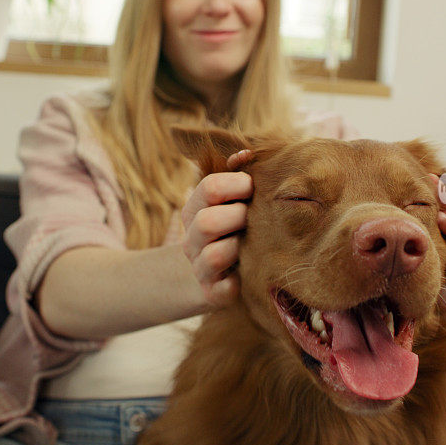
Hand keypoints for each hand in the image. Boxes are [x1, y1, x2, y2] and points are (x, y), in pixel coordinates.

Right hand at [181, 150, 253, 307]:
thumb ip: (236, 174)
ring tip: (252, 244)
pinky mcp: (212, 292)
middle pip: (207, 222)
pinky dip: (236, 282)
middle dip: (238, 217)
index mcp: (195, 209)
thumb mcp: (228, 201)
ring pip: (215, 255)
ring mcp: (199, 267)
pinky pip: (223, 289)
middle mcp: (191, 238)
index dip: (237, 184)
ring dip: (238, 247)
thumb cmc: (231, 228)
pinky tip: (247, 274)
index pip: (209, 187)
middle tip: (254, 218)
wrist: (212, 275)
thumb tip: (245, 152)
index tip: (253, 188)